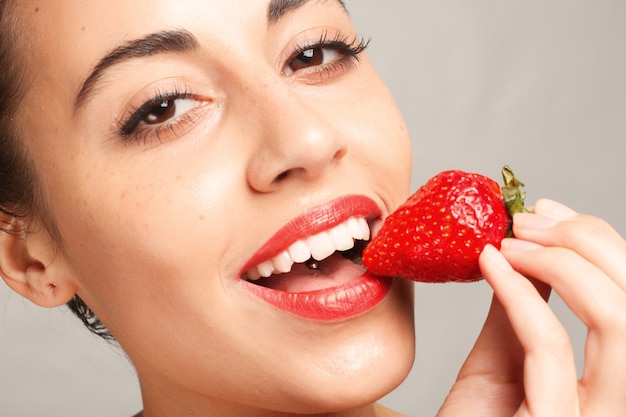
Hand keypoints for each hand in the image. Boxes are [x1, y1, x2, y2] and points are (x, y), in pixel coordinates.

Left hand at [437, 199, 625, 415]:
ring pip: (619, 320)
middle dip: (586, 242)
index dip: (599, 242)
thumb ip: (523, 309)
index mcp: (615, 378)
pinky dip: (521, 295)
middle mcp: (621, 399)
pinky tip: (490, 264)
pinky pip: (551, 348)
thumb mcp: (504, 357)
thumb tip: (526, 249)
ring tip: (510, 240)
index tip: (545, 211)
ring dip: (564, 263)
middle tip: (526, 219)